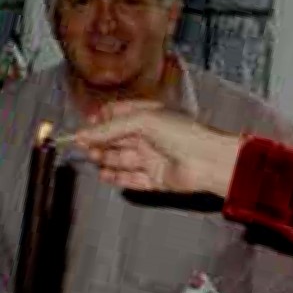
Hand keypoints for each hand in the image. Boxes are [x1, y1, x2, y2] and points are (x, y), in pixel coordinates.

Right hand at [73, 100, 241, 195]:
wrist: (209, 160)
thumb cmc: (185, 134)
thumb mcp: (144, 121)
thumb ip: (112, 128)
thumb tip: (84, 133)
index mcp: (153, 115)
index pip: (121, 114)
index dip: (102, 119)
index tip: (85, 125)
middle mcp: (153, 135)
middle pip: (119, 138)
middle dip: (100, 140)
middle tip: (83, 145)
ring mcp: (155, 157)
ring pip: (123, 158)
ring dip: (106, 158)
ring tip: (92, 157)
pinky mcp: (157, 178)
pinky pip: (133, 179)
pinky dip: (118, 177)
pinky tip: (105, 175)